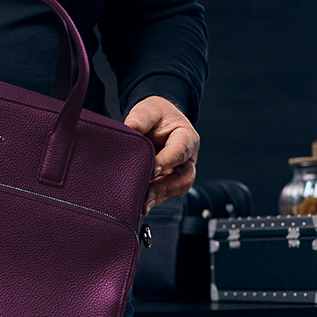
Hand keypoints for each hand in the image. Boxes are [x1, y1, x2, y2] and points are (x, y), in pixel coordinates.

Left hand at [123, 96, 199, 211]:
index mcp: (187, 138)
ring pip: (174, 189)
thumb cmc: (155, 115)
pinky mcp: (167, 179)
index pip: (180, 152)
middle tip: (147, 195)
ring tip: (142, 205)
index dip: (167, 162)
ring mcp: (178, 171)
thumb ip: (140, 119)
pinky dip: (152, 198)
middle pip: (183, 178)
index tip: (152, 169)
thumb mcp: (148, 111)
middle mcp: (187, 158)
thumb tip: (130, 128)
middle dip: (165, 188)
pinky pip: (163, 192)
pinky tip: (138, 204)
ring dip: (158, 197)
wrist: (155, 120)